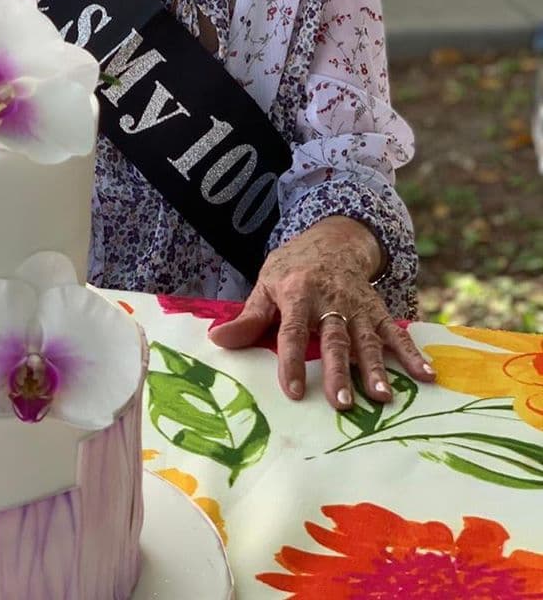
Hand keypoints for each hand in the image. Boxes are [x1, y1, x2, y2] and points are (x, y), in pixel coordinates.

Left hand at [208, 216, 435, 409]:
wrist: (331, 239)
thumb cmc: (292, 268)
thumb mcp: (265, 285)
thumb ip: (248, 318)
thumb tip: (217, 341)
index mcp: (296, 293)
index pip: (292, 332)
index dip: (291, 361)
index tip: (293, 392)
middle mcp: (329, 299)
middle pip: (333, 339)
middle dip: (338, 371)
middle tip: (343, 403)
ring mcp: (357, 305)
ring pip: (366, 339)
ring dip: (376, 368)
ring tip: (384, 397)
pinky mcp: (378, 308)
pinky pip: (395, 331)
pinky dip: (412, 352)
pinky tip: (426, 375)